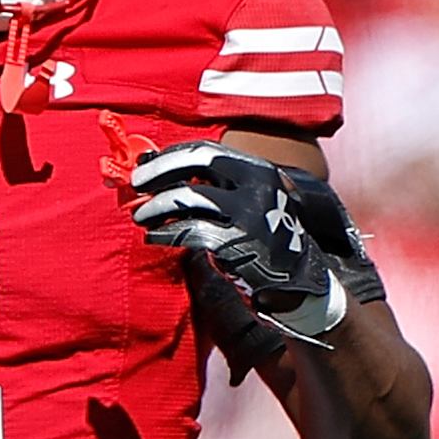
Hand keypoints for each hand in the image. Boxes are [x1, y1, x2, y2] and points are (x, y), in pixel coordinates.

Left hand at [128, 144, 384, 343]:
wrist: (303, 287)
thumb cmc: (267, 247)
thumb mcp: (252, 207)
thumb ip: (220, 191)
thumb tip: (169, 176)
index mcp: (259, 171)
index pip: (208, 150)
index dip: (172, 155)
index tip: (146, 164)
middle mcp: (258, 185)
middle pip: (196, 164)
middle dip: (160, 171)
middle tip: (136, 183)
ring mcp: (250, 213)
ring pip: (189, 197)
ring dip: (157, 206)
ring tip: (141, 216)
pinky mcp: (239, 243)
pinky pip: (191, 232)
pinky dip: (166, 233)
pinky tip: (154, 238)